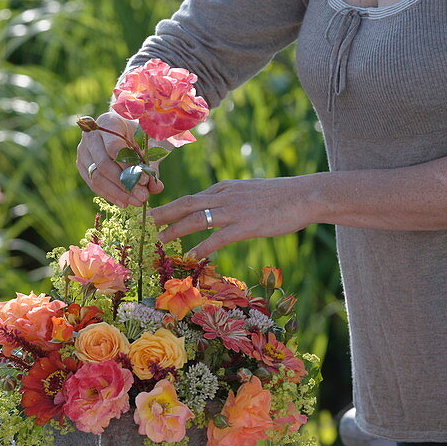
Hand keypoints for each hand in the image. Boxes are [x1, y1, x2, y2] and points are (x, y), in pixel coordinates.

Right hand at [76, 110, 164, 208]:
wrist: (122, 129)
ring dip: (118, 193)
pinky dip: (110, 195)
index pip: (113, 146)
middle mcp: (91, 136)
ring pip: (96, 177)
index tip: (145, 179)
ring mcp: (83, 151)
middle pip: (103, 164)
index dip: (128, 166)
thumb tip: (156, 187)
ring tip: (136, 202)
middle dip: (124, 184)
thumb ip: (152, 163)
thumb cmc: (138, 134)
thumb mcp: (148, 143)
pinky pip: (94, 184)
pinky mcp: (82, 166)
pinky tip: (125, 203)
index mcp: (108, 122)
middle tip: (142, 196)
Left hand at [152, 176, 316, 258]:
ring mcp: (234, 210)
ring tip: (157, 243)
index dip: (168, 209)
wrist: (305, 195)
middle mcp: (224, 196)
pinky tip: (190, 256)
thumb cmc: (280, 197)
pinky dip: (202, 247)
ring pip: (196, 219)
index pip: (189, 198)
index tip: (152, 218)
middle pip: (184, 205)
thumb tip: (215, 213)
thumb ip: (229, 202)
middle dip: (161, 215)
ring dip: (174, 232)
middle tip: (141, 227)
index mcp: (223, 189)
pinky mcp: (247, 225)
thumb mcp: (248, 193)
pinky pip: (218, 237)